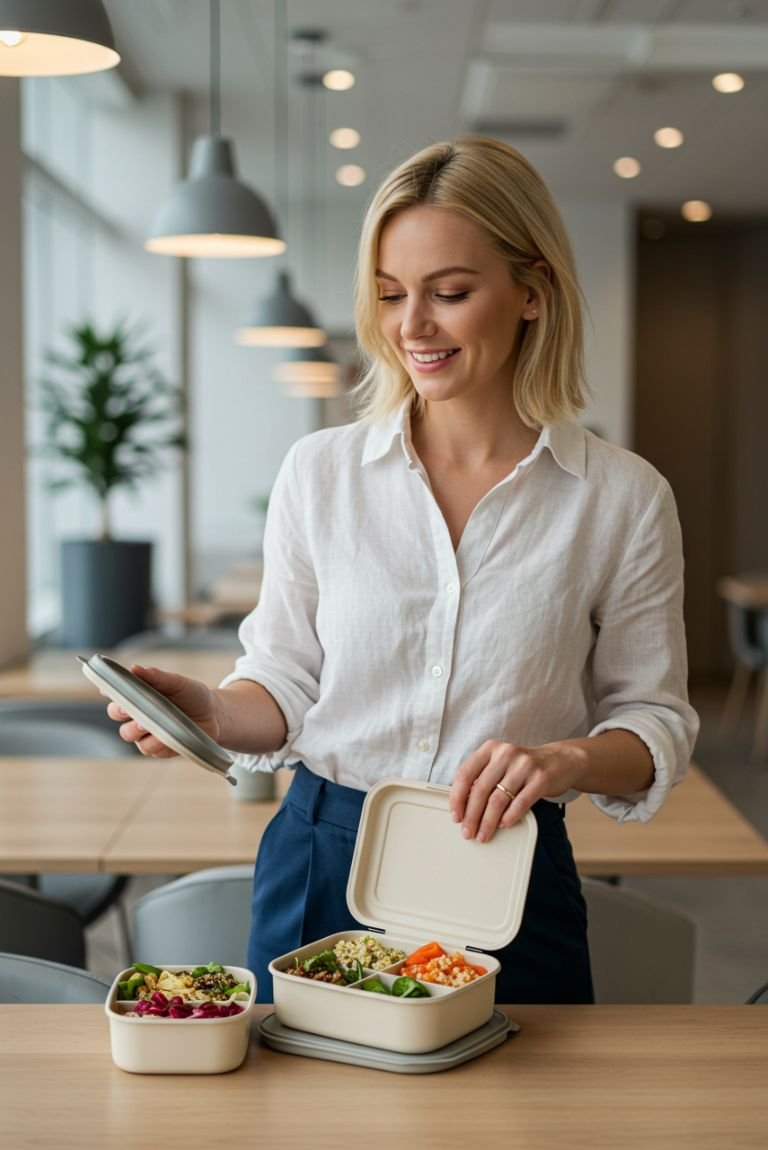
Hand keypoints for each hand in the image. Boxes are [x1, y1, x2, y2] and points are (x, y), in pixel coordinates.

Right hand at [106, 664, 219, 757]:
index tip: (108, 689)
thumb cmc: (194, 696)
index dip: (109, 689)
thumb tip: (135, 669)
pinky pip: (147, 748)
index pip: (115, 691)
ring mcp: (144, 732)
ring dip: (136, 729)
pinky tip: (167, 736)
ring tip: (149, 724)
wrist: (214, 717)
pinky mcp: (156, 748)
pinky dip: (156, 742)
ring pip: (127, 733)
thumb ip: (158, 677)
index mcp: (139, 693)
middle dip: (120, 710)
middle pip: (115, 713)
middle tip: (131, 708)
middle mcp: (137, 713)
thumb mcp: (179, 683)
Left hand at [449, 739, 587, 842]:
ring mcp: (524, 765)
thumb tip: (464, 807)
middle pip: (481, 789)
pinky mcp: (541, 778)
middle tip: (468, 832)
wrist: (561, 761)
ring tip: (483, 834)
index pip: (465, 774)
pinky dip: (509, 817)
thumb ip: (484, 778)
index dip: (457, 798)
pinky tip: (504, 825)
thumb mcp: (501, 764)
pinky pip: (520, 803)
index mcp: (490, 749)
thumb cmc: (524, 767)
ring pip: (498, 799)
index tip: (456, 816)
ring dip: (488, 822)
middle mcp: (506, 753)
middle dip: (472, 816)